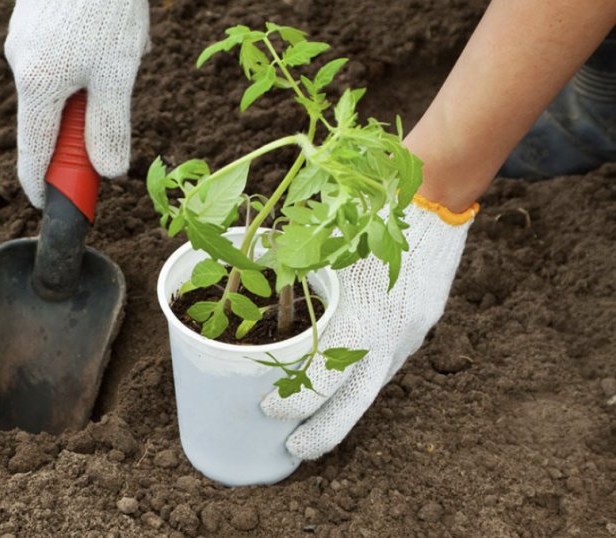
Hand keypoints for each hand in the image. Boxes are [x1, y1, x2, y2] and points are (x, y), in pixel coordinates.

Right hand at [5, 0, 149, 207]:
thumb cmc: (106, 5)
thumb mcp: (117, 72)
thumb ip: (110, 126)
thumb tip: (107, 171)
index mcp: (38, 86)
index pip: (33, 154)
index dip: (43, 186)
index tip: (51, 206)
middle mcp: (21, 66)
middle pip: (49, 121)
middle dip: (84, 123)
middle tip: (116, 100)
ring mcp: (22, 42)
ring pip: (60, 87)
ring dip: (92, 86)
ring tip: (120, 50)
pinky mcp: (32, 24)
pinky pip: (60, 60)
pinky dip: (87, 62)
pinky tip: (110, 33)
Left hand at [261, 196, 478, 459]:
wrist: (434, 200)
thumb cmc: (368, 216)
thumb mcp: (327, 246)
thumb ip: (295, 272)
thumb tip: (254, 284)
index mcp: (362, 317)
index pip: (325, 378)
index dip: (295, 401)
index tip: (268, 410)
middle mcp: (390, 335)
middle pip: (355, 403)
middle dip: (323, 433)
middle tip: (294, 450)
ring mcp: (411, 334)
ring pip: (373, 385)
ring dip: (344, 408)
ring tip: (314, 424)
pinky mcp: (421, 327)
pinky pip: (388, 363)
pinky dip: (363, 379)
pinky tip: (344, 385)